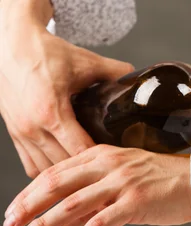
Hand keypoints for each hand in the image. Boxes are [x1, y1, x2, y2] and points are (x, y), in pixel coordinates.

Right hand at [0, 0, 133, 177]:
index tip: (121, 162)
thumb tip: (139, 81)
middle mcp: (33, 127)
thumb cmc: (45, 53)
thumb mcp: (85, 62)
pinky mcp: (15, 135)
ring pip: (47, 171)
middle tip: (111, 173)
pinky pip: (32, 166)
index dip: (104, 159)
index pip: (81, 150)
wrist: (10, 45)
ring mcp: (22, 133)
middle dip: (89, 171)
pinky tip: (68, 168)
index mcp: (52, 112)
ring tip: (91, 175)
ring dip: (69, 175)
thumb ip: (116, 72)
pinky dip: (50, 171)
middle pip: (66, 166)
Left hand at [3, 145, 190, 225]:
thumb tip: (63, 220)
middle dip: (29, 205)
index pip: (57, 171)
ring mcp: (122, 183)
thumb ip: (95, 193)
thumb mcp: (125, 176)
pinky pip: (101, 223)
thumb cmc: (164, 181)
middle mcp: (109, 166)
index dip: (31, 191)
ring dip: (45, 222)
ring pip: (73, 204)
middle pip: (57, 184)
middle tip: (10, 223)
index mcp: (103, 155)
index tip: (15, 208)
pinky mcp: (136, 202)